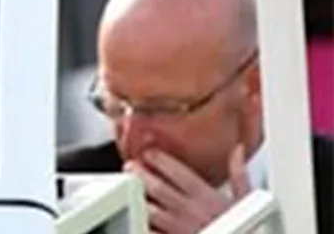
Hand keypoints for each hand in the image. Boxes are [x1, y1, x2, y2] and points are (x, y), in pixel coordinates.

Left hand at [128, 145, 251, 233]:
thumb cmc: (244, 229)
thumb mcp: (247, 202)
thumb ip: (240, 175)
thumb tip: (238, 150)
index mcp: (208, 198)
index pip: (181, 173)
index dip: (161, 160)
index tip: (148, 152)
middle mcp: (193, 212)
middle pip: (159, 188)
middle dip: (141, 175)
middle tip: (130, 165)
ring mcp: (181, 229)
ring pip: (151, 210)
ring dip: (138, 197)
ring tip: (128, 187)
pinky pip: (152, 232)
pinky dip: (142, 222)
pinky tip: (135, 213)